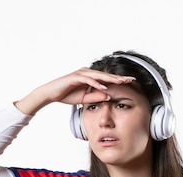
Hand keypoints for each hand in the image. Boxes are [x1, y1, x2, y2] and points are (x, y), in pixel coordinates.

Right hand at [15, 68, 134, 114]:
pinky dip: (96, 83)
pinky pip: (88, 80)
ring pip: (99, 75)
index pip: (107, 79)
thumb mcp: (84, 98)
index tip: (130, 83)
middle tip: (131, 79)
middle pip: (106, 75)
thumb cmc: (66, 95)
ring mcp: (81, 73)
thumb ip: (96, 97)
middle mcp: (87, 73)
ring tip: (121, 82)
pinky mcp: (75, 77)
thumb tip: (108, 96)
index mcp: (90, 77)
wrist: (51, 94)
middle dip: (118, 77)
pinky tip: (104, 87)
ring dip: (110, 79)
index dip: (118, 81)